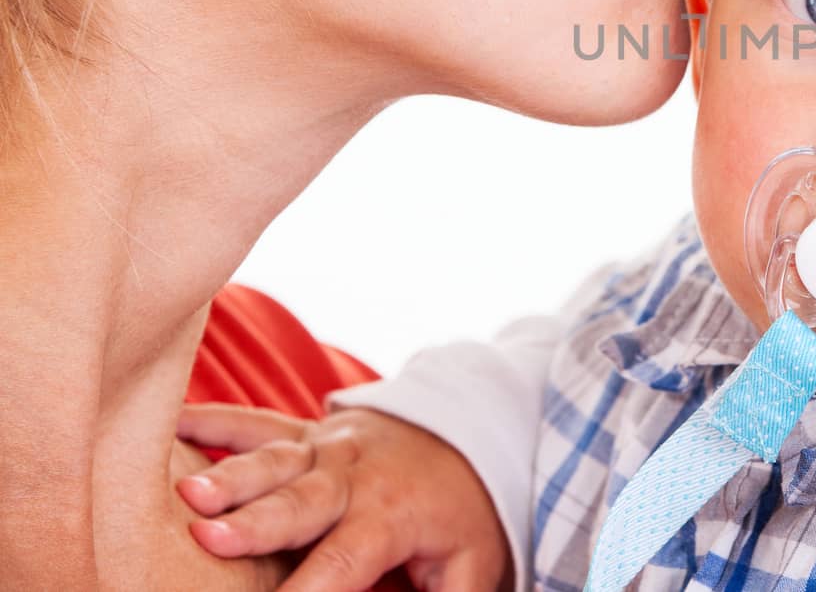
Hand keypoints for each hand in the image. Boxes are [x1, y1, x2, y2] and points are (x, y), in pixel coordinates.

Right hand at [176, 404, 510, 591]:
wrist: (472, 431)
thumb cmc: (463, 511)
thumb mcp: (473, 563)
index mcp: (390, 514)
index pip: (343, 564)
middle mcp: (353, 475)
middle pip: (300, 503)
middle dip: (254, 523)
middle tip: (208, 539)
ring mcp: (325, 446)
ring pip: (273, 459)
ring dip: (229, 474)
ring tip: (186, 493)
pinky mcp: (305, 429)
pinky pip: (258, 421)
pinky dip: (215, 420)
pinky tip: (173, 425)